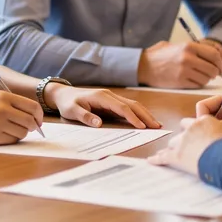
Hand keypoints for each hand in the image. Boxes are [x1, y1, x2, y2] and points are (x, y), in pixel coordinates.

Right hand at [0, 91, 43, 145]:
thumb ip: (15, 105)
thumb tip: (36, 118)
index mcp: (4, 97)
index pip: (33, 107)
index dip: (39, 116)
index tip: (38, 121)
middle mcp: (2, 109)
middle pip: (30, 121)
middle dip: (32, 127)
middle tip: (27, 129)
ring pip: (23, 132)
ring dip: (20, 134)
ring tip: (9, 130)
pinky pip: (12, 140)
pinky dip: (11, 139)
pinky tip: (1, 135)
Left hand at [44, 84, 161, 128]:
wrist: (63, 94)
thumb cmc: (68, 103)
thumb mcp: (72, 111)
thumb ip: (85, 117)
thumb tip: (99, 123)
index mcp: (102, 97)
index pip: (122, 107)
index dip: (133, 117)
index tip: (142, 127)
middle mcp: (109, 95)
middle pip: (132, 104)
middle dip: (145, 115)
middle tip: (157, 126)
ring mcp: (112, 98)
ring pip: (133, 104)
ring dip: (145, 114)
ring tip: (156, 124)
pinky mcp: (112, 102)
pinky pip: (128, 107)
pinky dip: (138, 113)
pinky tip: (144, 120)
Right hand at [138, 41, 221, 87]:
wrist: (144, 66)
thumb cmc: (162, 55)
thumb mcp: (179, 45)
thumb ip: (196, 48)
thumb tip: (215, 55)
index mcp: (189, 46)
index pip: (214, 55)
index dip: (221, 62)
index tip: (221, 66)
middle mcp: (188, 58)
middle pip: (213, 68)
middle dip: (216, 72)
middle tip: (215, 73)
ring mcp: (184, 71)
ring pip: (206, 78)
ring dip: (207, 78)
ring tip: (202, 75)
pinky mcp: (180, 82)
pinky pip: (197, 84)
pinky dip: (199, 83)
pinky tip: (194, 79)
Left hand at [147, 115, 221, 175]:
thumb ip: (220, 133)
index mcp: (204, 121)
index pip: (194, 122)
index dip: (194, 129)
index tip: (195, 134)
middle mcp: (191, 128)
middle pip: (182, 131)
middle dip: (183, 138)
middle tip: (187, 145)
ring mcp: (182, 142)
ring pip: (173, 143)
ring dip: (174, 148)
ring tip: (170, 154)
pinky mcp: (177, 156)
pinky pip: (163, 157)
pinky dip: (157, 159)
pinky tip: (151, 160)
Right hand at [196, 95, 221, 148]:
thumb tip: (204, 132)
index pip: (202, 107)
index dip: (202, 118)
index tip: (210, 129)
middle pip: (203, 120)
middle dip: (209, 130)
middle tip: (221, 137)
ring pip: (209, 131)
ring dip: (217, 137)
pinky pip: (216, 139)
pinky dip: (221, 143)